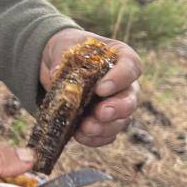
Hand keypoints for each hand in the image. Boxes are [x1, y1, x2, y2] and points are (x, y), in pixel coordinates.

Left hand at [40, 29, 141, 147]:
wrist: (58, 63)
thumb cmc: (68, 50)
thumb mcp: (64, 48)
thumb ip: (62, 60)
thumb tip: (56, 74)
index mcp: (120, 57)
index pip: (131, 66)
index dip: (120, 79)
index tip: (101, 89)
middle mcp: (124, 83)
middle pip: (131, 99)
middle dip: (116, 109)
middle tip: (100, 113)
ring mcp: (116, 104)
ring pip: (121, 121)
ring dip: (104, 128)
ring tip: (86, 128)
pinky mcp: (104, 122)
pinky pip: (107, 135)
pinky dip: (95, 138)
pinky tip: (80, 136)